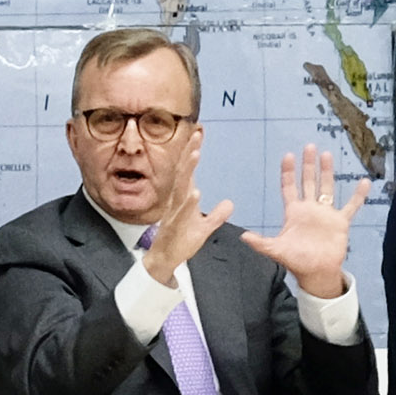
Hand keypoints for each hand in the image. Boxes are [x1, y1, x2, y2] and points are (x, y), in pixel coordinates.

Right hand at [142, 130, 233, 286]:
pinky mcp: (174, 227)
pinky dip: (189, 202)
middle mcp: (177, 201)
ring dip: (187, 171)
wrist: (165, 261)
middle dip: (189, 152)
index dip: (192, 152)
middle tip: (196, 134)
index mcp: (183, 198)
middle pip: (183, 172)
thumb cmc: (180, 242)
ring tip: (195, 154)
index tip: (198, 134)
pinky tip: (196, 192)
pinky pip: (181, 212)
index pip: (189, 170)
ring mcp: (174, 212)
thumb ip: (217, 215)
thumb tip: (229, 203)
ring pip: (181, 187)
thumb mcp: (204, 228)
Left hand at [240, 144, 371, 298]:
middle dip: (308, 165)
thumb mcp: (276, 250)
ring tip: (326, 155)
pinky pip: (351, 206)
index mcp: (294, 212)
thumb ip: (261, 243)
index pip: (289, 187)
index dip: (288, 172)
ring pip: (326, 188)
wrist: (316, 273)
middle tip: (308, 147)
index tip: (288, 156)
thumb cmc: (296, 261)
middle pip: (308, 182)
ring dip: (326, 172)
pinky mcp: (340, 222)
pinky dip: (358, 195)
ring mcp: (325, 214)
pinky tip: (364, 182)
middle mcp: (309, 209)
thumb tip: (242, 236)